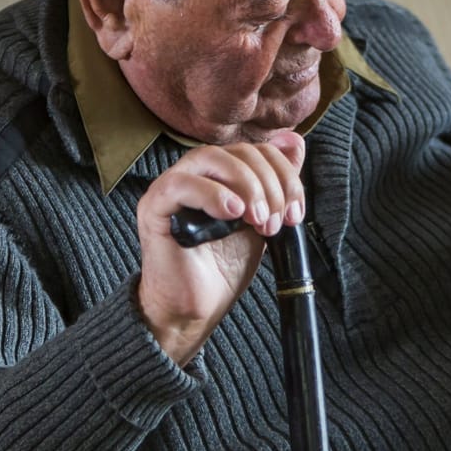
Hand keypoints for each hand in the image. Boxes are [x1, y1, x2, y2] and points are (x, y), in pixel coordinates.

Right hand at [134, 133, 306, 364]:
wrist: (194, 308)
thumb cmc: (223, 267)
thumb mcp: (263, 222)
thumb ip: (276, 184)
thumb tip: (295, 142)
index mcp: (221, 175)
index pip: (256, 150)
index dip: (284, 175)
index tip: (296, 212)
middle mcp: (196, 174)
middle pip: (238, 152)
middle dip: (269, 184)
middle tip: (277, 221)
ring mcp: (172, 187)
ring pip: (210, 158)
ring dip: (246, 186)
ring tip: (259, 220)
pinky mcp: (154, 206)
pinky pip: (179, 184)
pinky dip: (212, 194)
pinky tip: (232, 213)